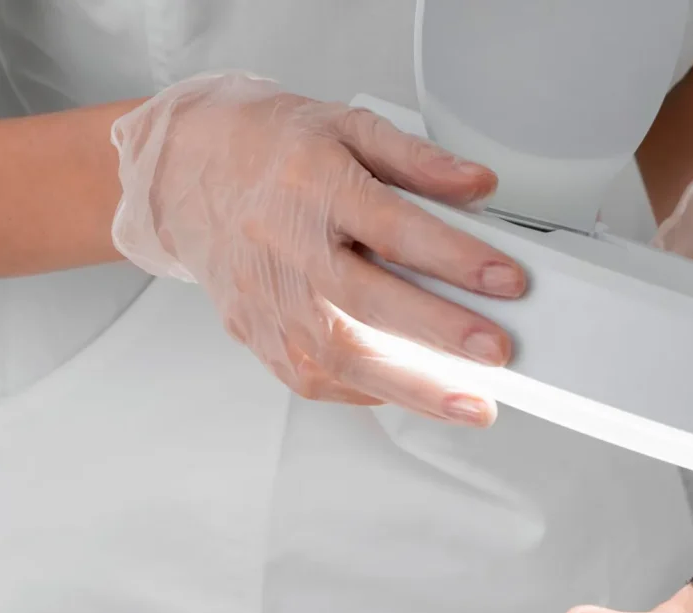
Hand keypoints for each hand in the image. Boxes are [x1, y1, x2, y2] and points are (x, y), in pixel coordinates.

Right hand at [110, 71, 526, 426]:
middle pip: (366, 302)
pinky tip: (414, 395)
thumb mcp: (346, 126)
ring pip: (341, 357)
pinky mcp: (258, 336)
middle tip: (496, 353)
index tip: (507, 280)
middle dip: (437, 333)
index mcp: (313, 186)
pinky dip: (370, 393)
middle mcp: (286, 249)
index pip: (392, 227)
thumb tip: (478, 186)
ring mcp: (268, 301)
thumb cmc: (270, 150)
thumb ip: (416, 158)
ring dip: (412, 389)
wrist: (185, 175)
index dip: (453, 257)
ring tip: (471, 405)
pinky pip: (316, 379)